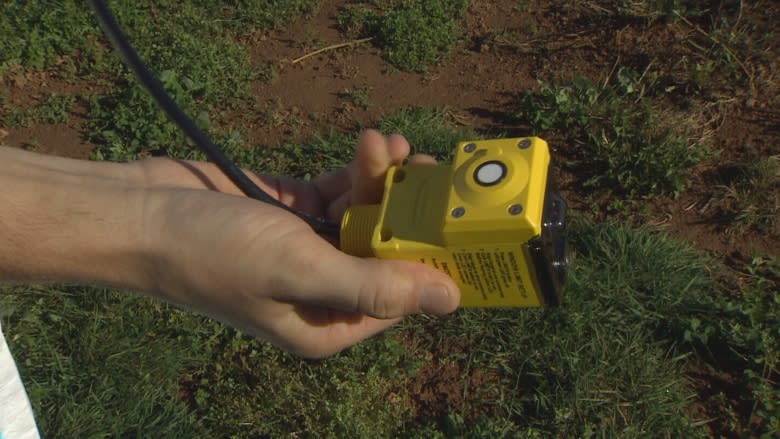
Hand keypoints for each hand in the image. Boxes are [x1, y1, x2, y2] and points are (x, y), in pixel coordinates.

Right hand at [136, 130, 459, 357]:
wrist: (141, 214)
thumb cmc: (213, 254)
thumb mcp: (300, 271)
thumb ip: (375, 286)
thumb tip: (449, 301)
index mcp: (326, 324)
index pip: (398, 297)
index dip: (427, 258)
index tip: (452, 216)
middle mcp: (321, 292)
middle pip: (385, 251)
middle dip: (405, 209)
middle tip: (425, 168)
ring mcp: (307, 251)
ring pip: (365, 217)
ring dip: (380, 180)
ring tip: (390, 144)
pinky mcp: (293, 213)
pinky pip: (339, 194)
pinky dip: (355, 173)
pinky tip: (371, 145)